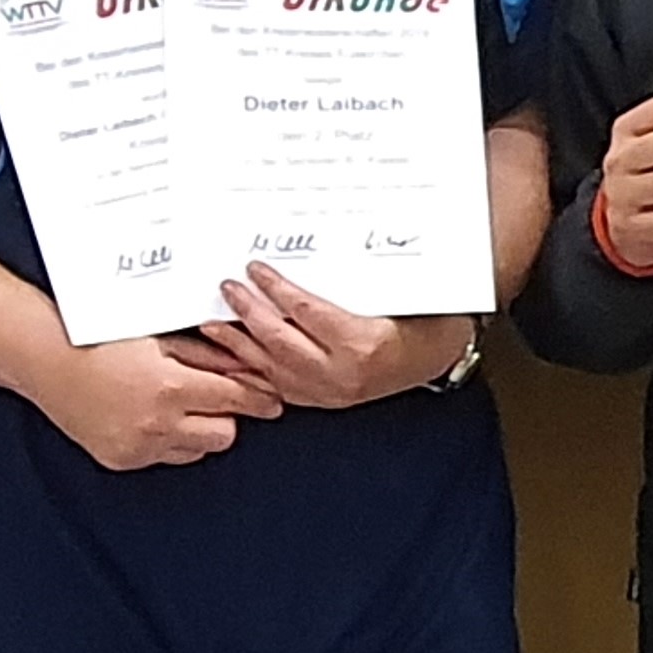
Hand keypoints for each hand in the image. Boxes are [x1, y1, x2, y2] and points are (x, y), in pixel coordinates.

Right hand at [23, 332, 275, 468]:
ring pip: (198, 450)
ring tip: (177, 404)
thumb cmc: (101, 341)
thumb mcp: (161, 340)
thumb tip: (248, 369)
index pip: (235, 400)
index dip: (259, 398)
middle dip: (228, 415)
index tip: (273, 400)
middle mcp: (157, 423)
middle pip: (225, 434)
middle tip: (216, 398)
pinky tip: (151, 416)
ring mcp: (139, 446)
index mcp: (170, 387)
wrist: (46, 360)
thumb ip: (207, 357)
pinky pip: (165, 456)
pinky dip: (169, 440)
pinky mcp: (124, 460)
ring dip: (199, 430)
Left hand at [201, 269, 472, 409]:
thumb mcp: (401, 294)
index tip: (255, 268)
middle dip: (248, 312)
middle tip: (227, 288)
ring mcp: (329, 392)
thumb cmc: (425, 322)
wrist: (441, 359)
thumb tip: (310, 251)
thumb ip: (358, 279)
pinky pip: (277, 387)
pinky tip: (231, 359)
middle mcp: (340, 374)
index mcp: (361, 344)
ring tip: (211, 323)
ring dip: (237, 344)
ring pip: (270, 366)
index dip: (276, 288)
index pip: (305, 312)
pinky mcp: (323, 401)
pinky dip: (251, 371)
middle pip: (279, 339)